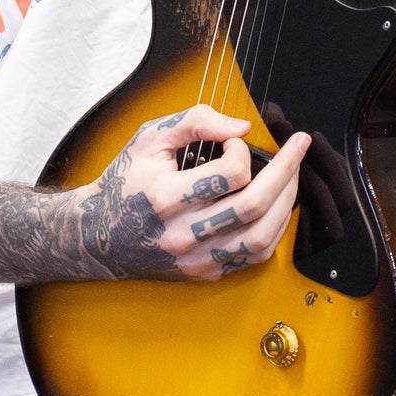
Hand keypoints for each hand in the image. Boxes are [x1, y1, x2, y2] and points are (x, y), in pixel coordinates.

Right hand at [76, 104, 309, 281]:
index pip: (229, 174)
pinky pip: (254, 256)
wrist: (97, 234)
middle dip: (286, 172)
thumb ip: (195, 122)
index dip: (242, 150)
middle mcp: (181, 234)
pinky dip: (275, 229)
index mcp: (165, 197)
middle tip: (298, 149)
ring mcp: (195, 259)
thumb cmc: (126, 180)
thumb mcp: (149, 138)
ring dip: (287, 203)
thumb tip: (242, 126)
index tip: (235, 142)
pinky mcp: (204, 274)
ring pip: (262, 237)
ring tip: (293, 178)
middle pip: (254, 206)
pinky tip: (277, 207)